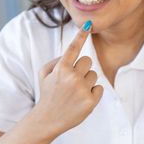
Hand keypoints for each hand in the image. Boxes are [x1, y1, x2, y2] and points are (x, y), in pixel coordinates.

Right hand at [35, 21, 102, 135]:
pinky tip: (81, 100)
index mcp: (61, 68)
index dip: (81, 35)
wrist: (47, 119)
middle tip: (72, 81)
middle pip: (88, 61)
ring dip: (87, 81)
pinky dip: (92, 93)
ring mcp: (82, 90)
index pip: (73, 48)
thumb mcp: (44, 74)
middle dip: (82, 69)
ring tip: (75, 92)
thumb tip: (74, 53)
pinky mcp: (90, 101)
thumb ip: (58, 60)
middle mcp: (72, 77)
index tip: (88, 24)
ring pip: (94, 75)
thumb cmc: (48, 94)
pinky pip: (99, 88)